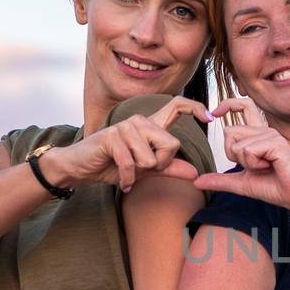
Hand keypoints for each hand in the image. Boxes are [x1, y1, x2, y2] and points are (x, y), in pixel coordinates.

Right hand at [42, 96, 211, 192]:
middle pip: (171, 144)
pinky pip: (132, 164)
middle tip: (142, 169)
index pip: (176, 107)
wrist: (80, 168)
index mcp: (150, 125)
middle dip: (159, 164)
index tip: (210, 116)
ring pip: (151, 157)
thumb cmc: (111, 166)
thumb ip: (169, 168)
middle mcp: (139, 120)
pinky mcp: (112, 137)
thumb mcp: (144, 170)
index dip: (194, 107)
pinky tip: (122, 182)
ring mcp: (125, 126)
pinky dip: (128, 178)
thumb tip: (195, 172)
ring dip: (139, 172)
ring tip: (126, 170)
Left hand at [196, 97, 289, 210]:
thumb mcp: (240, 183)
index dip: (227, 104)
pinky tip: (270, 167)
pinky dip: (254, 164)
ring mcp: (271, 134)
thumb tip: (197, 181)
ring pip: (238, 144)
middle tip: (254, 165)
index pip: (243, 106)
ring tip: (265, 168)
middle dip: (234, 155)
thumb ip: (220, 180)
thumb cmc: (275, 188)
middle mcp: (265, 130)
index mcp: (258, 135)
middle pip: (229, 131)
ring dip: (247, 163)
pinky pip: (248, 150)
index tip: (214, 112)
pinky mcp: (276, 142)